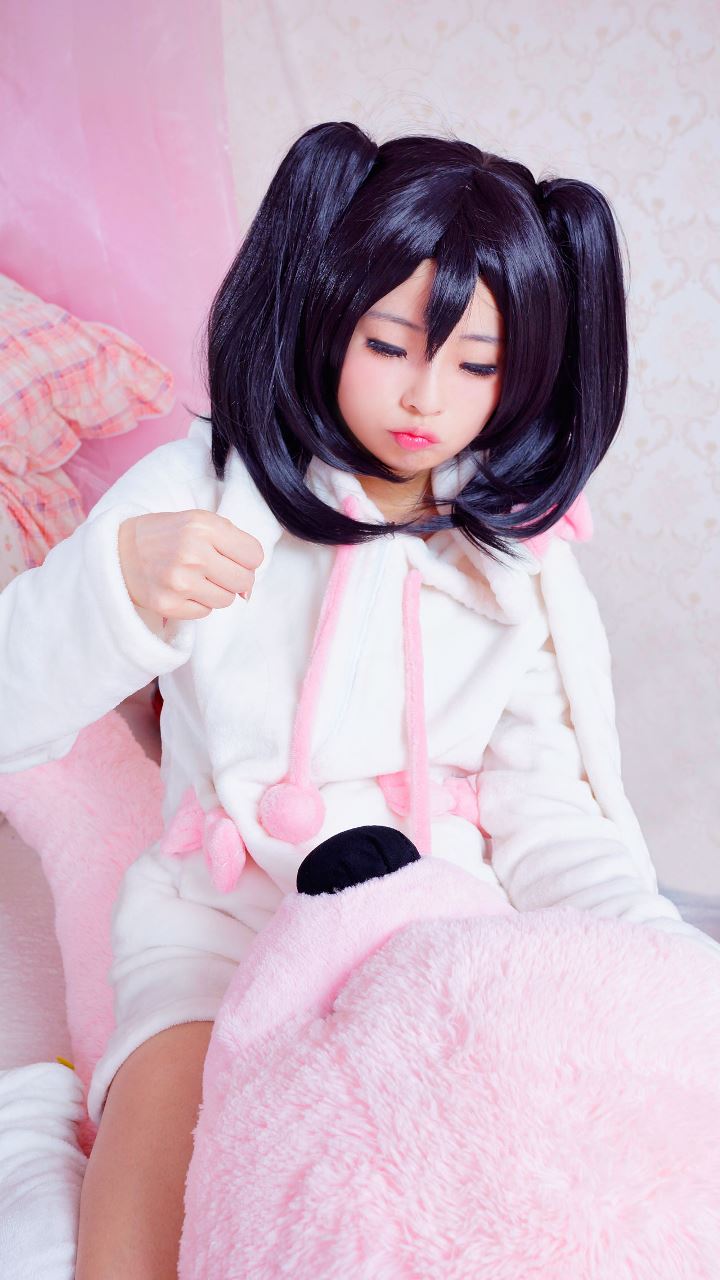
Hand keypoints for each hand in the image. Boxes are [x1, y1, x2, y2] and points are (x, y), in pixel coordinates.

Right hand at [118, 510, 263, 620]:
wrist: (119, 550)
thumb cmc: (166, 535)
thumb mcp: (199, 521)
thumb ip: (232, 544)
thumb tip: (249, 588)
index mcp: (204, 527)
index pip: (254, 555)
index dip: (247, 558)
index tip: (232, 557)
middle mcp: (193, 553)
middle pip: (244, 581)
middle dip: (235, 578)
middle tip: (215, 570)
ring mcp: (180, 582)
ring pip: (226, 600)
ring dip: (216, 591)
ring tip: (195, 578)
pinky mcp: (168, 604)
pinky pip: (204, 612)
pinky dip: (197, 603)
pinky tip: (181, 589)